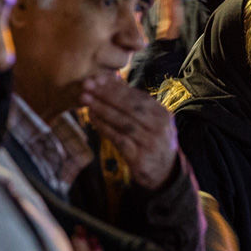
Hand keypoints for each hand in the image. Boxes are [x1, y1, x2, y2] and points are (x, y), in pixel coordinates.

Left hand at [81, 73, 178, 189]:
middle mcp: (159, 127)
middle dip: (107, 94)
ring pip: (123, 122)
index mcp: (162, 115)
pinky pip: (118, 139)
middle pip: (131, 107)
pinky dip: (104, 127)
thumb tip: (114, 80)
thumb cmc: (153, 141)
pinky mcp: (139, 157)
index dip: (117, 87)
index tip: (99, 78)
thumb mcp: (152, 121)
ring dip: (102, 109)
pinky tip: (92, 118)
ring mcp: (150, 143)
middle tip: (88, 85)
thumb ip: (135, 104)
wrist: (165, 172)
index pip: (138, 97)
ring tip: (85, 98)